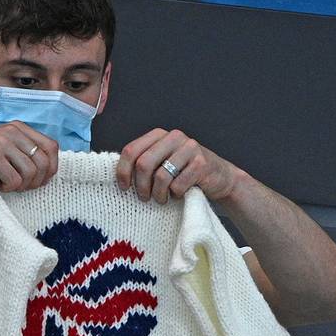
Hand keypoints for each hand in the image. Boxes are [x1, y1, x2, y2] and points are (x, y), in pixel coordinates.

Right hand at [0, 122, 58, 192]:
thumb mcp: (3, 147)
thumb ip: (23, 152)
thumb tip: (49, 170)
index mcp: (18, 127)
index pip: (51, 146)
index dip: (52, 167)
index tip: (42, 179)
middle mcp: (12, 132)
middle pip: (44, 162)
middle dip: (38, 181)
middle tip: (24, 187)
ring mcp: (2, 143)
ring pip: (31, 172)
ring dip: (22, 186)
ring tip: (9, 185)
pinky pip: (14, 180)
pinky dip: (9, 188)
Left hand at [116, 128, 244, 205]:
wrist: (220, 178)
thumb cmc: (185, 174)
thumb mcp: (162, 164)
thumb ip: (144, 163)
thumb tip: (116, 176)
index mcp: (159, 135)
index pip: (131, 150)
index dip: (123, 171)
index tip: (124, 188)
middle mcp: (173, 137)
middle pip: (143, 164)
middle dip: (141, 186)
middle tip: (144, 198)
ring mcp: (189, 148)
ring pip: (161, 176)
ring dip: (158, 194)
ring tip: (161, 199)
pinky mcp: (202, 163)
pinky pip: (178, 185)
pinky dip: (176, 195)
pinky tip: (179, 195)